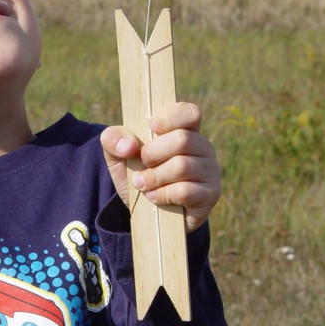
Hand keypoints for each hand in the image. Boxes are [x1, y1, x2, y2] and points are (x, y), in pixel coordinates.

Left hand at [101, 102, 221, 233]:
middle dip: (153, 153)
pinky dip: (163, 195)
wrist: (146, 212)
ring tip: (142, 184)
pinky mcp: (210, 194)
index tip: (151, 127)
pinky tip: (154, 197)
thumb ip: (113, 139)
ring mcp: (210, 170)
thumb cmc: (137, 173)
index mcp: (185, 129)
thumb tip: (129, 146)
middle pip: (183, 139)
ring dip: (154, 177)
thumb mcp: (117, 154)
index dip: (171, 118)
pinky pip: (186, 191)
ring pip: (182, 166)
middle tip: (141, 164)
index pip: (190, 113)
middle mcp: (203, 147)